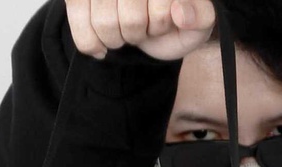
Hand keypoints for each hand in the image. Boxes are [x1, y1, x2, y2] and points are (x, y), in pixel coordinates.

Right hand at [65, 0, 216, 62]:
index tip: (167, 16)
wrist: (150, 27)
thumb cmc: (177, 20)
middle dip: (139, 32)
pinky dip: (93, 44)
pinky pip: (80, 27)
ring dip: (120, 38)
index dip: (161, 21)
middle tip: (144, 24)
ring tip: (127, 27)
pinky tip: (103, 43)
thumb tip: (181, 12)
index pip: (159, 6)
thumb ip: (200, 15)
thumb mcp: (199, 22)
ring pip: (106, 24)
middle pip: (131, 18)